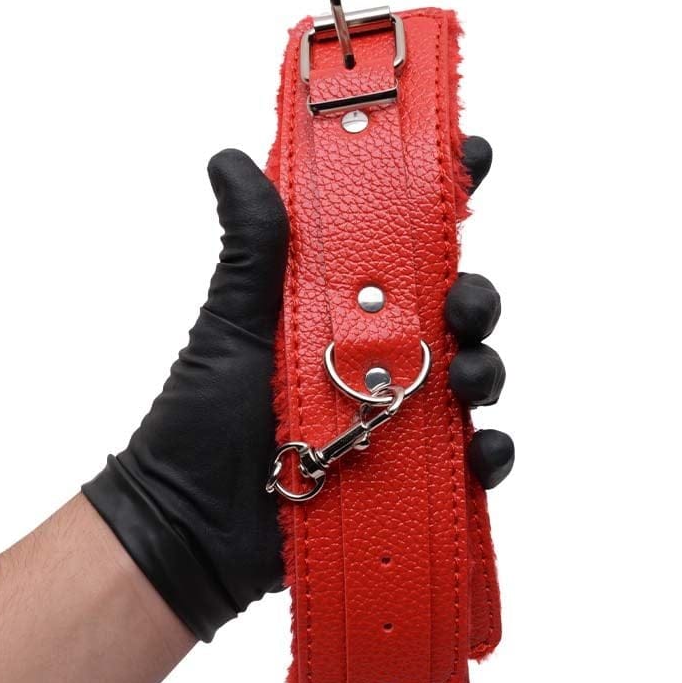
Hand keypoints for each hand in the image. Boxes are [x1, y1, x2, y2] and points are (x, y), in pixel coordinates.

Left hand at [82, 136, 512, 640]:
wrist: (192, 526)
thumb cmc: (203, 420)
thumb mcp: (232, 325)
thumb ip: (252, 247)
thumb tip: (228, 157)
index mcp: (342, 311)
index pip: (405, 247)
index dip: (446, 199)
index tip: (473, 158)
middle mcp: (379, 359)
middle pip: (455, 311)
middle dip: (476, 299)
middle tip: (462, 305)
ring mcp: (399, 418)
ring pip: (473, 379)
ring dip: (486, 370)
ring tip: (464, 380)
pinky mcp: (410, 478)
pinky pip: (471, 462)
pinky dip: (489, 454)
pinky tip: (479, 450)